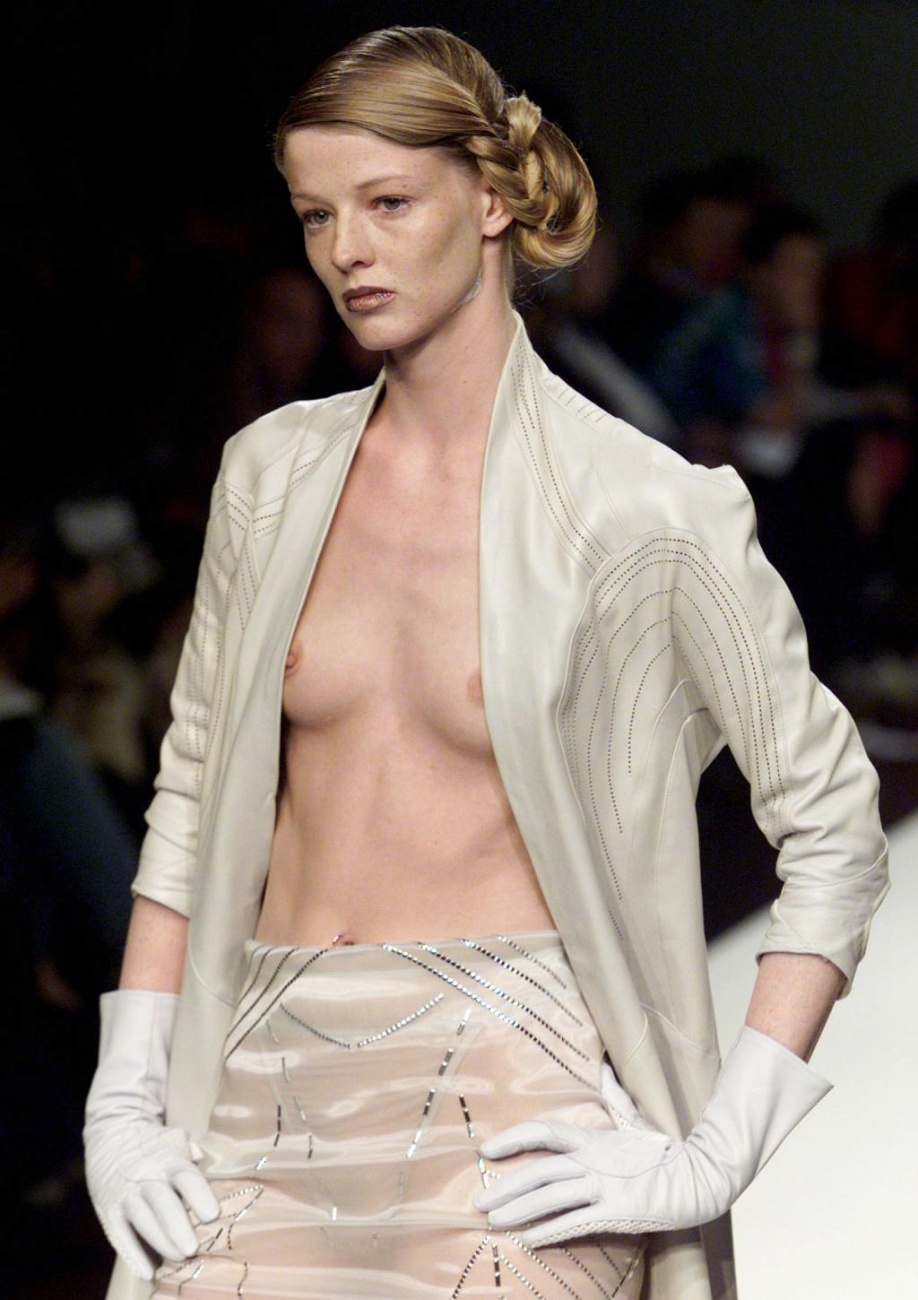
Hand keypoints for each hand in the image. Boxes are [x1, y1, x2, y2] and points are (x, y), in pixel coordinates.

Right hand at [84, 990, 219, 1278]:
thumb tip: (208, 1155)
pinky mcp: (109, 1210)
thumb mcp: (176, 1137)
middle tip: (192, 1248)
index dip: (197, 1195)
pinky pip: (119, 1235)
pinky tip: (147, 1271)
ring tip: (178, 1257)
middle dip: (177, 1226)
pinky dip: (132, 1254)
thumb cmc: (154, 1143)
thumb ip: (195, 1149)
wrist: (109, 1134)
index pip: (184, 1176)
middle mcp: (147, 1177)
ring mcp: (126, 1195)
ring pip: (142, 1220)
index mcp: (167, 1160)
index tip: (211, 1214)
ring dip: (159, 1241)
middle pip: (162, 1202)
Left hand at [475, 1026, 830, 1246]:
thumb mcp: (636, 1118)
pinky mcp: (617, 1210)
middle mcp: (593, 1159)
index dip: (513, 1138)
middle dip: (506, 1185)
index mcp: (593, 1137)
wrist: (701, 1175)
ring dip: (520, 1210)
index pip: (545, 1131)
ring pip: (552, 1196)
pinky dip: (551, 1231)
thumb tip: (603, 1065)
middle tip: (478, 1201)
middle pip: (540, 1169)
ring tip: (494, 1222)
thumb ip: (614, 1095)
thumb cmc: (665, 1150)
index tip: (486, 1151)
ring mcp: (605, 1185)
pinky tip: (530, 1240)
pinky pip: (576, 1221)